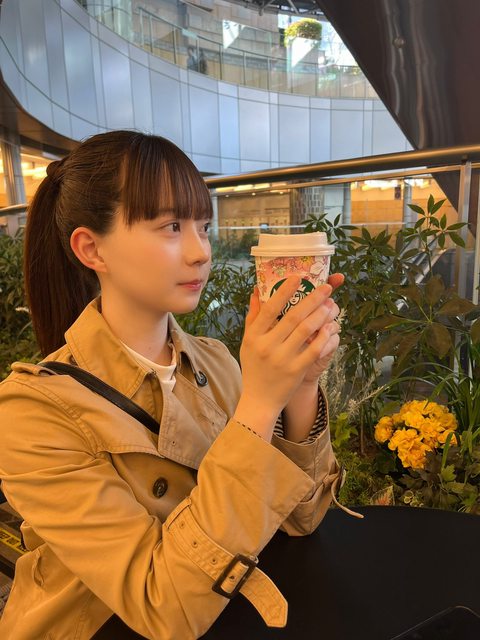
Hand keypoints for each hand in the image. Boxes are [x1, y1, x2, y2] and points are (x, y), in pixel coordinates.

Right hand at [233, 276, 339, 438]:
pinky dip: (323, 337)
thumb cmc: (254, 368)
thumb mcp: (248, 343)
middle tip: (326, 287)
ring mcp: (282, 359)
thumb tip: (256, 291)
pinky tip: (330, 327)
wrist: (259, 400)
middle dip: (312, 299)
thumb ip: (253, 317)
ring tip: (330, 304)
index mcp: (254, 336)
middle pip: (293, 317)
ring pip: (306, 331)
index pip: (270, 309)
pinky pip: (314, 350)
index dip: (284, 292)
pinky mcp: (296, 370)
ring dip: (320, 315)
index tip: (298, 278)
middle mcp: (267, 346)